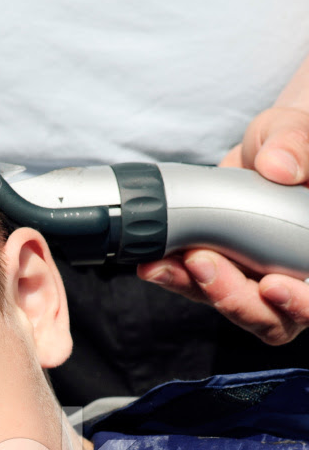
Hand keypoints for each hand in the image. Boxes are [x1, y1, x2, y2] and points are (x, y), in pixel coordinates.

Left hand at [138, 106, 308, 344]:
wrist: (268, 149)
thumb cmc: (293, 144)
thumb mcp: (297, 132)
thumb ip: (296, 146)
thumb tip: (279, 166)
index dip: (298, 302)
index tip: (271, 285)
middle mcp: (295, 278)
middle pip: (270, 317)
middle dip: (233, 296)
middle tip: (201, 262)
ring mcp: (257, 282)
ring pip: (230, 306)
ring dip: (194, 289)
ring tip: (165, 264)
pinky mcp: (223, 275)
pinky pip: (198, 287)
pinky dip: (174, 276)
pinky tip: (154, 262)